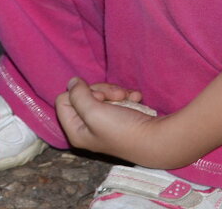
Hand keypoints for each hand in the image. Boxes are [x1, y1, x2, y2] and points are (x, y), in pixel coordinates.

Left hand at [56, 67, 221, 170]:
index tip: (97, 100)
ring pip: (100, 94)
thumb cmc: (123, 129)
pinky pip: (116, 98)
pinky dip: (126, 96)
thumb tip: (72, 82)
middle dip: (101, 91)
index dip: (79, 94)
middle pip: (82, 94)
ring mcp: (104, 122)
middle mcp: (87, 128)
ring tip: (130, 98)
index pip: (63, 99)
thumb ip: (78, 95)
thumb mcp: (94, 112)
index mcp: (75, 131)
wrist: (159, 139)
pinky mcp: (119, 117)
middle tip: (117, 96)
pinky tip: (136, 100)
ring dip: (116, 92)